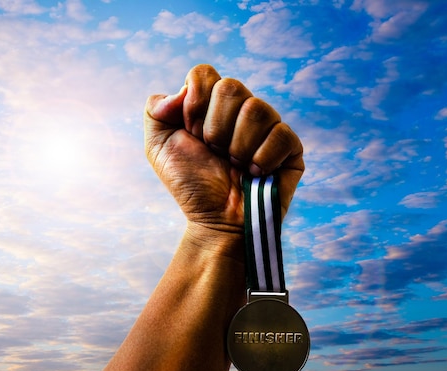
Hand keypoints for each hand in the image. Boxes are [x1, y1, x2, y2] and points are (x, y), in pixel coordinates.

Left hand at [144, 64, 303, 232]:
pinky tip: (253, 174)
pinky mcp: (291, 148)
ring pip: (256, 109)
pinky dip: (261, 159)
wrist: (215, 220)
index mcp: (212, 103)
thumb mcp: (158, 147)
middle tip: (213, 152)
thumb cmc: (190, 184)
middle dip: (214, 127)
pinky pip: (281, 134)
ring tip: (233, 165)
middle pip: (231, 87)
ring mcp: (268, 126)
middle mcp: (241, 109)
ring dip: (236, 146)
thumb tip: (183, 89)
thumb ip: (156, 110)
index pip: (205, 74)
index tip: (191, 134)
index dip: (195, 105)